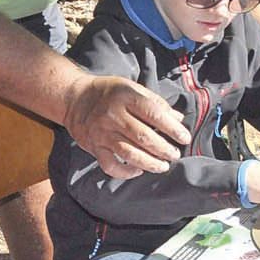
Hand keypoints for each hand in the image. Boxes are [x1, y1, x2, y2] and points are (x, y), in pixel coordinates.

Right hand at [65, 75, 189, 177]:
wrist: (74, 98)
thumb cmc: (109, 93)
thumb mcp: (132, 88)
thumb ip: (155, 103)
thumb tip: (178, 119)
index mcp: (125, 97)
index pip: (154, 114)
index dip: (172, 128)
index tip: (185, 138)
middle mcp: (113, 115)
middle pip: (144, 137)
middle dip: (164, 149)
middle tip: (175, 154)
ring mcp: (102, 132)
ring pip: (129, 153)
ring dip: (150, 163)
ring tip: (163, 166)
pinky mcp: (94, 147)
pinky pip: (110, 165)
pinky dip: (125, 172)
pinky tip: (138, 171)